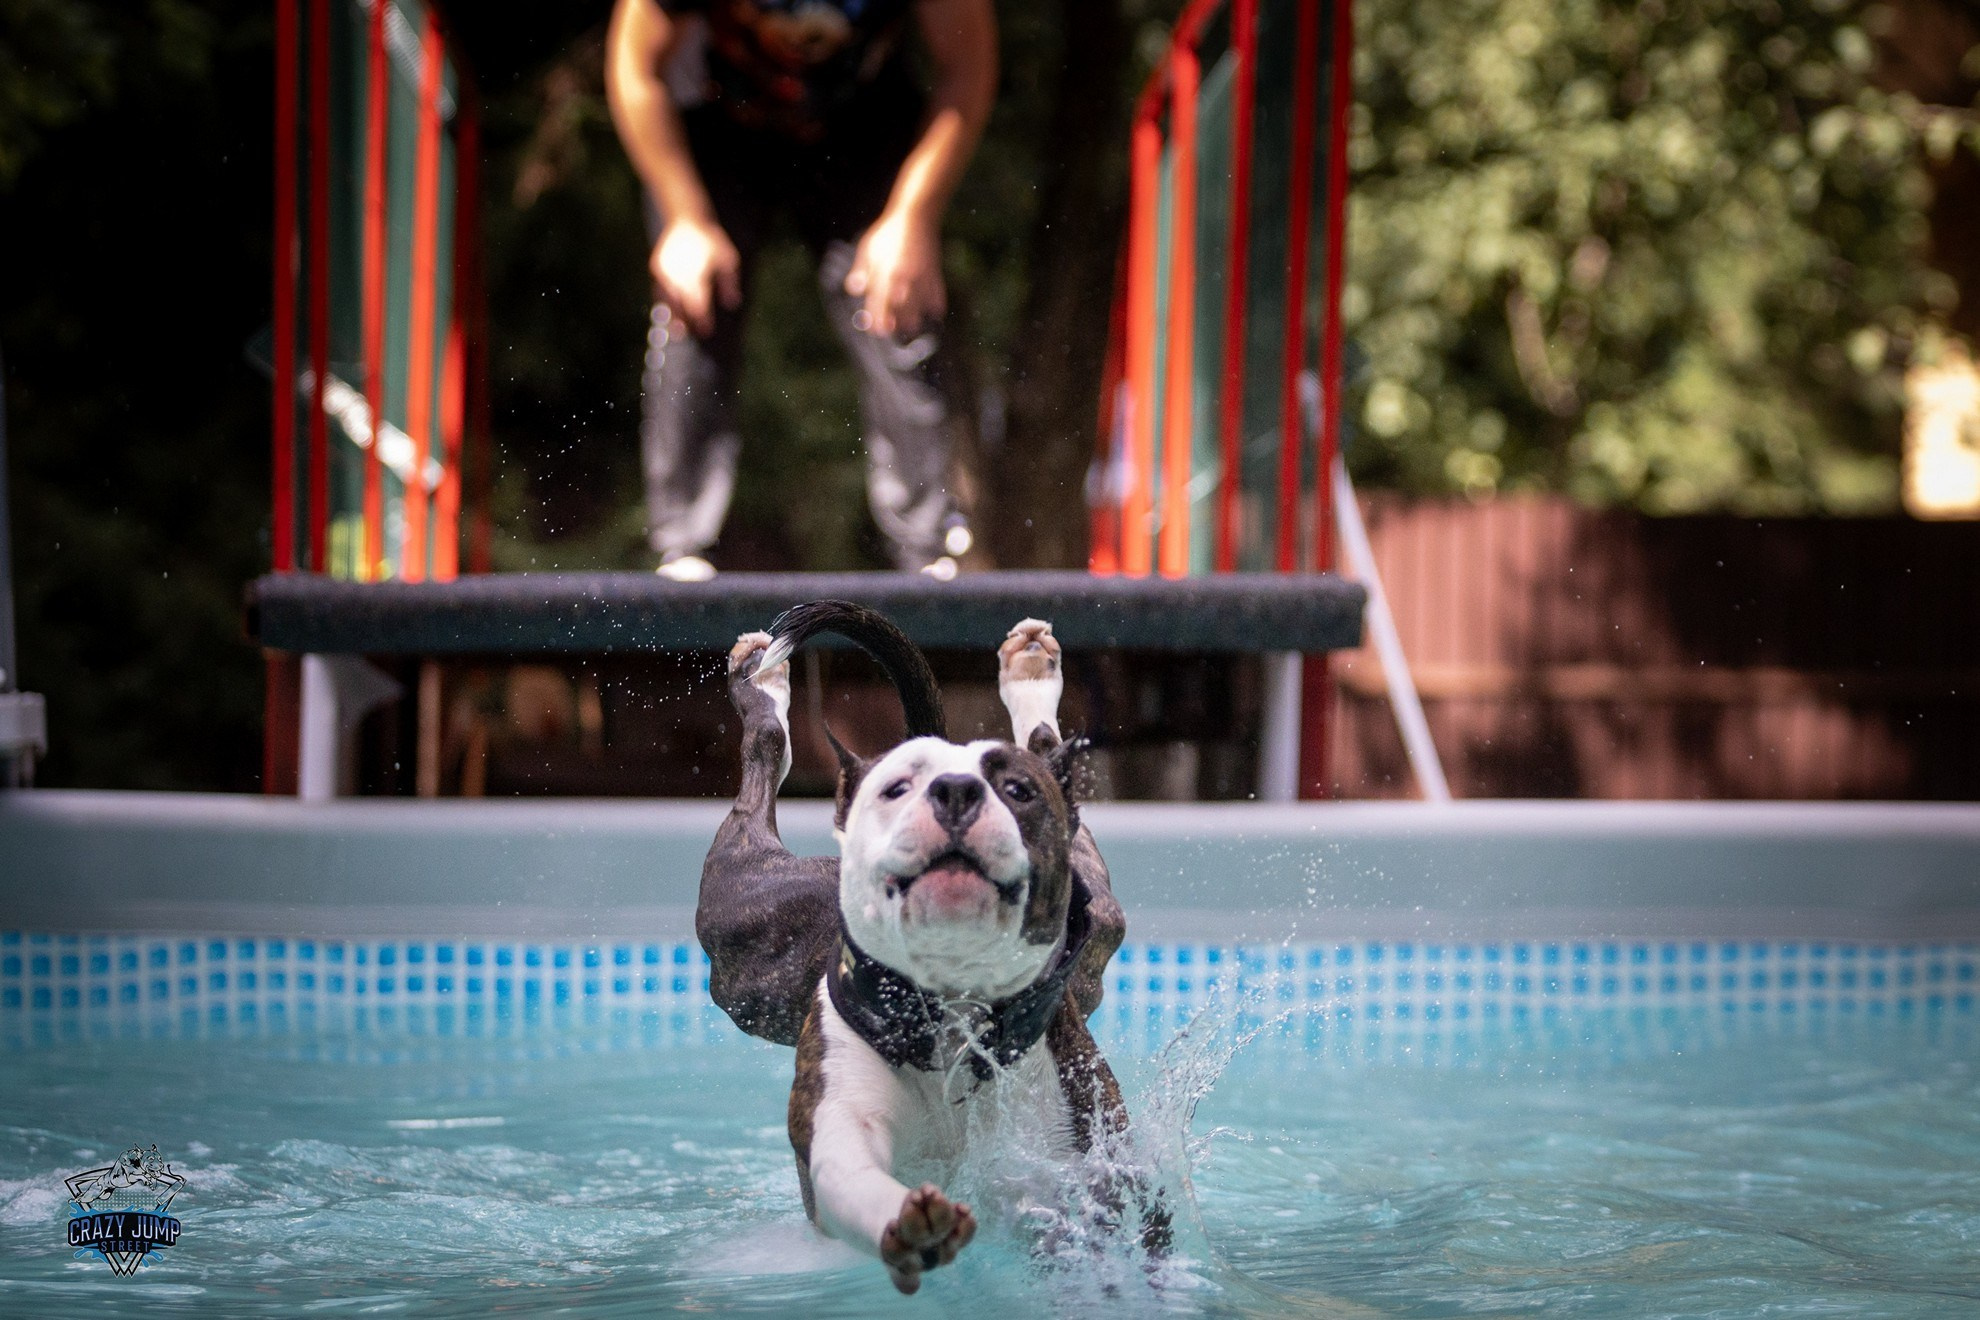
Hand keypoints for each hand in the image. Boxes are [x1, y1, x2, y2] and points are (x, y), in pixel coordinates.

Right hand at [650, 214, 740, 337]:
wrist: (686, 218)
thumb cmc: (711, 240)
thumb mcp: (727, 259)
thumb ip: (729, 282)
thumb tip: (733, 303)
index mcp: (697, 275)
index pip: (699, 304)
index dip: (702, 319)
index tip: (706, 332)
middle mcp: (679, 275)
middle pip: (681, 306)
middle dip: (684, 321)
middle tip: (686, 335)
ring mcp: (665, 272)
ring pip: (667, 300)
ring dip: (671, 315)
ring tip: (675, 330)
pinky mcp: (656, 268)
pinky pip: (660, 289)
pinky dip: (664, 301)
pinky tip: (668, 311)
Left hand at [844, 208, 945, 338]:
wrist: (916, 216)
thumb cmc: (888, 233)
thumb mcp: (868, 249)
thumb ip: (861, 271)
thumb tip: (855, 291)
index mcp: (886, 273)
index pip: (879, 303)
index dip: (877, 320)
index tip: (876, 330)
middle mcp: (904, 278)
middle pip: (900, 311)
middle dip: (895, 323)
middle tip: (891, 329)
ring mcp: (922, 277)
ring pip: (919, 307)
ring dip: (914, 319)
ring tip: (910, 326)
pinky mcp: (934, 274)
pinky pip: (937, 296)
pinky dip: (935, 306)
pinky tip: (932, 312)